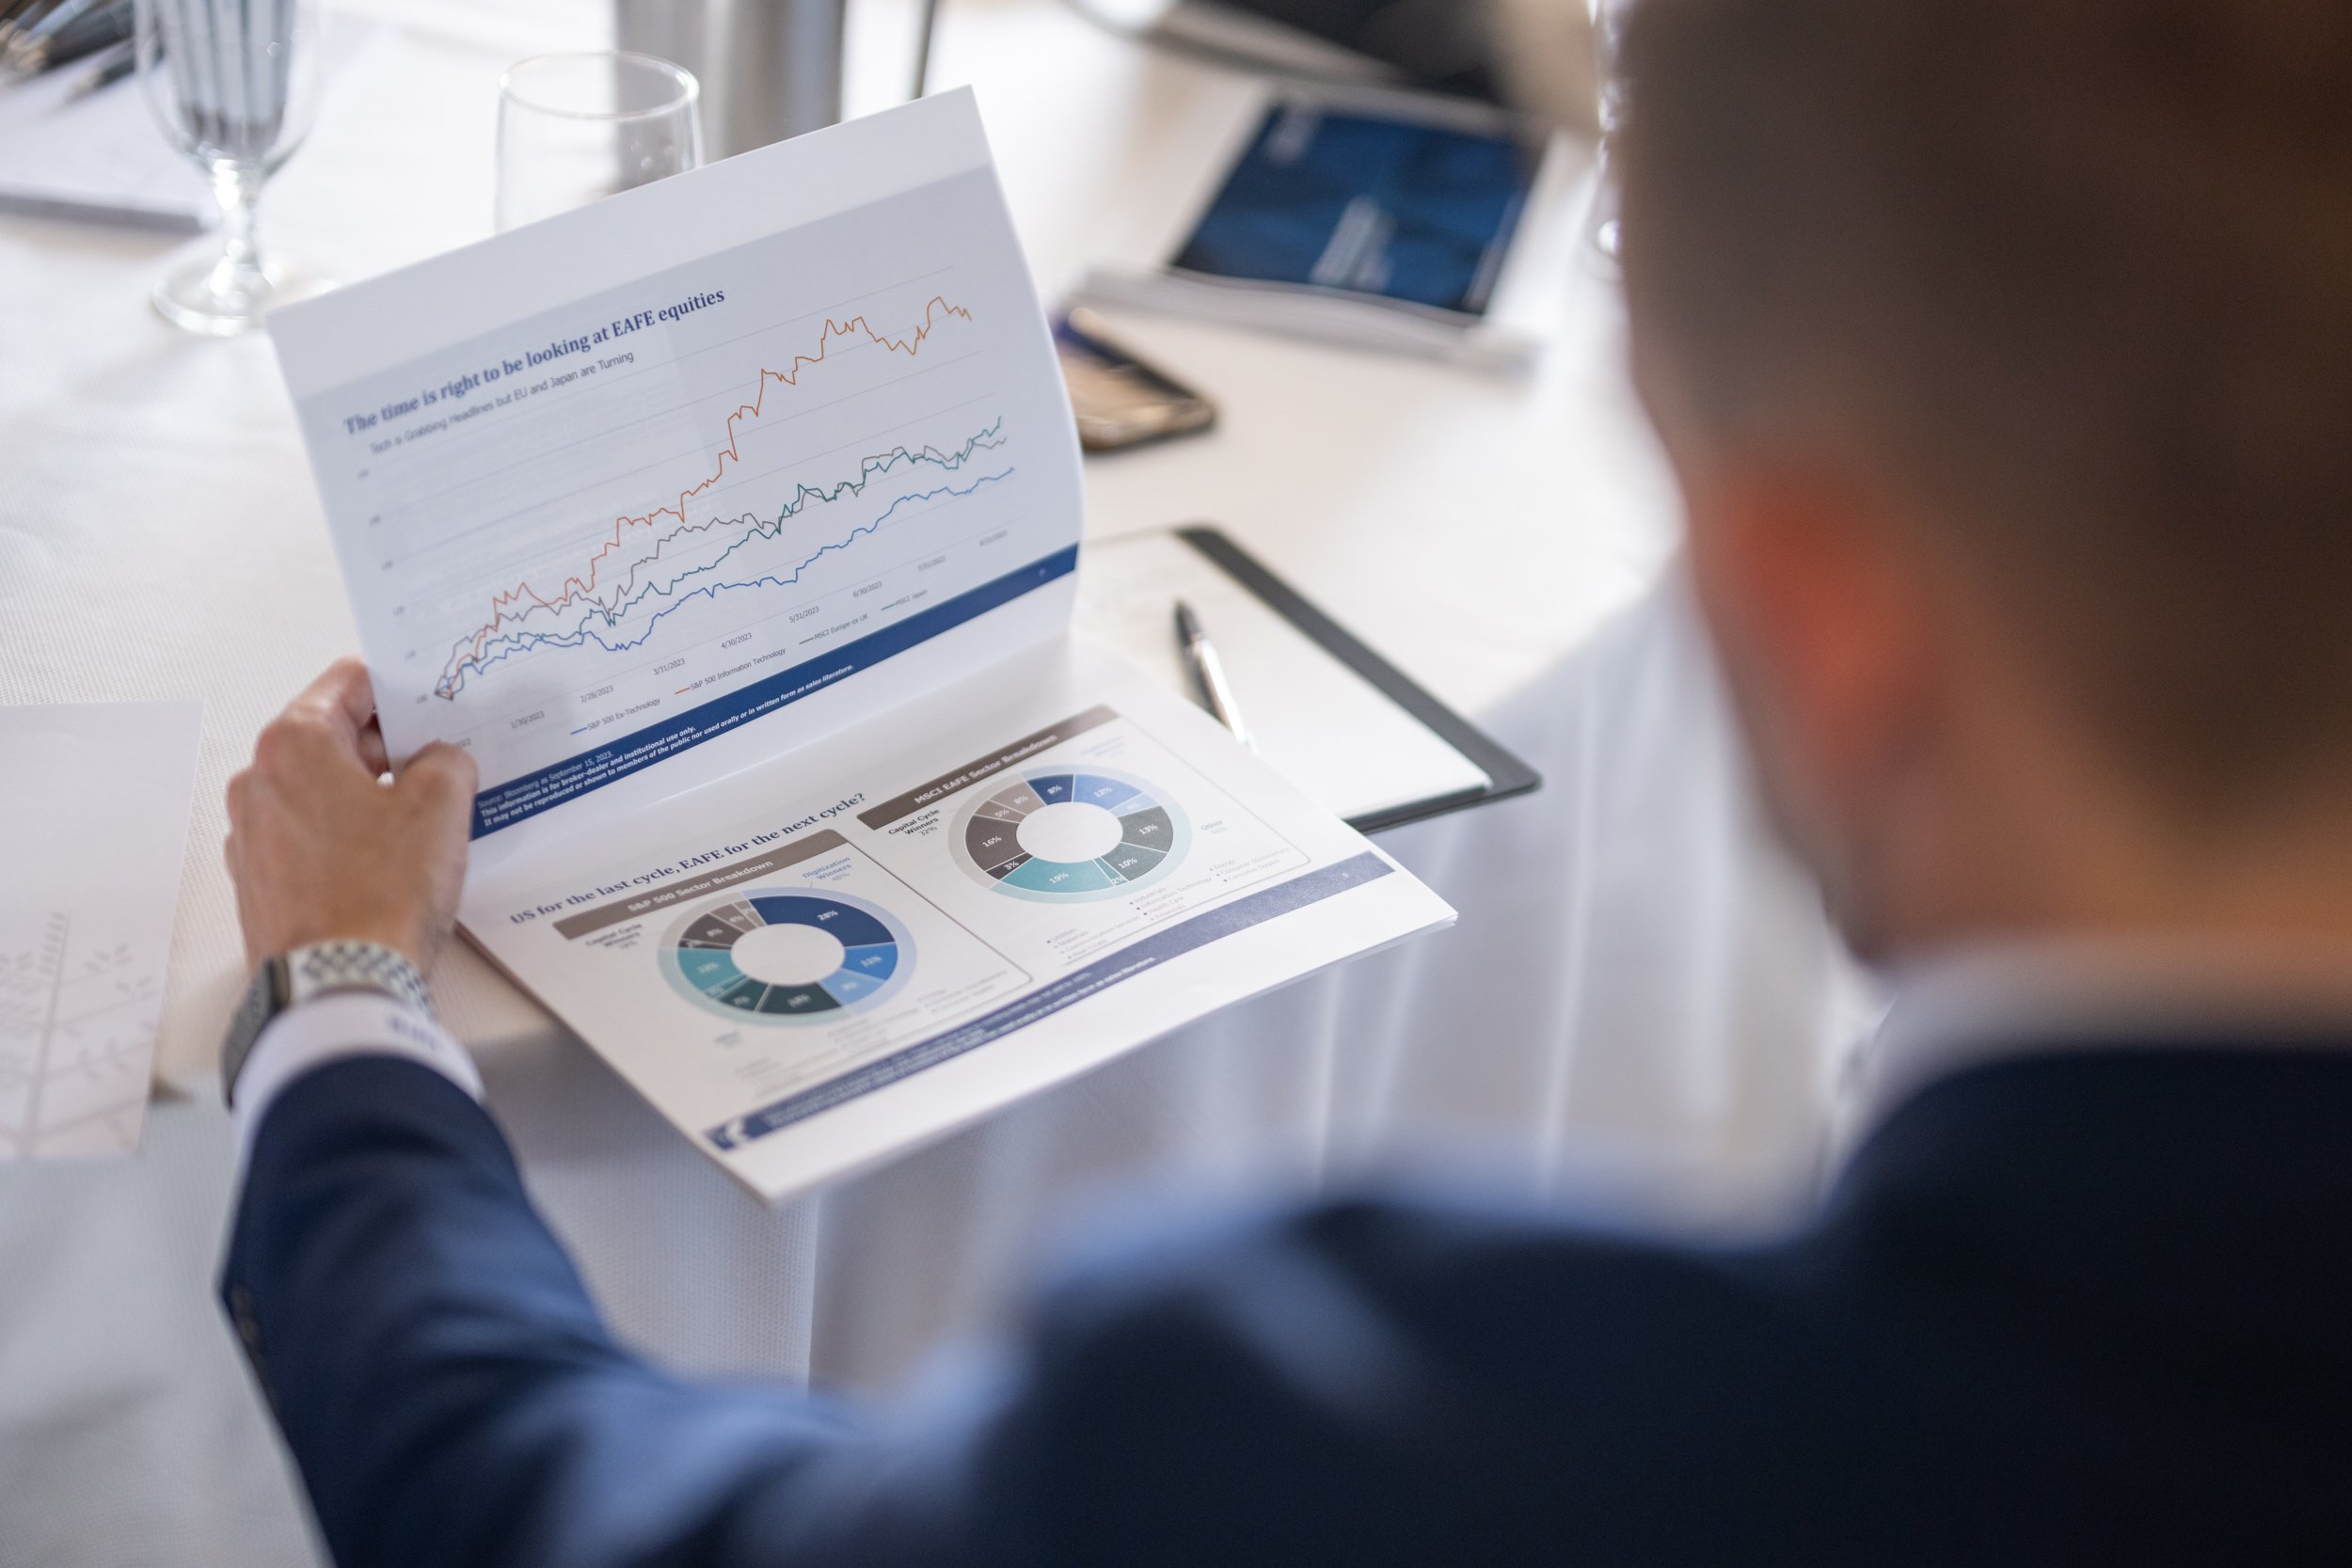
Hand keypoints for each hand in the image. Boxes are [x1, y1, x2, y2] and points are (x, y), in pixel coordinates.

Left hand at [224, 659, 478, 972]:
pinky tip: (391, 863)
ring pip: (322, 789)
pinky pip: (312, 838)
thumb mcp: (441, 803)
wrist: (341, 984)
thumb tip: (440, 762)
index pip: (350, 682)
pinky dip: (350, 838)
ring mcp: (253, 834)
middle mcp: (259, 781)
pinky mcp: (260, 881)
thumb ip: (447, 760)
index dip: (401, 688)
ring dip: (370, 795)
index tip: (434, 700)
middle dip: (391, 746)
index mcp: (294, 744)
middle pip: (335, 737)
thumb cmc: (380, 893)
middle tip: (443, 763)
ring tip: (424, 822)